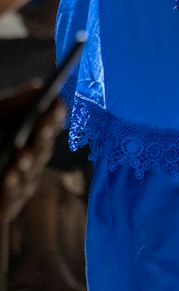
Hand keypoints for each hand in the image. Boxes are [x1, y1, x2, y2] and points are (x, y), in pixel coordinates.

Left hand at [0, 92, 64, 224]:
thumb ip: (14, 104)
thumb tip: (39, 86)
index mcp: (32, 140)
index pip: (48, 128)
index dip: (54, 117)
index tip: (57, 103)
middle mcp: (31, 161)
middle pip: (43, 149)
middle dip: (44, 136)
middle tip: (44, 122)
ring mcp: (22, 183)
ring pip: (31, 172)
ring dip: (27, 162)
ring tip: (22, 154)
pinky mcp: (9, 203)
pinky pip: (13, 194)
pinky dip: (12, 184)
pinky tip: (10, 173)